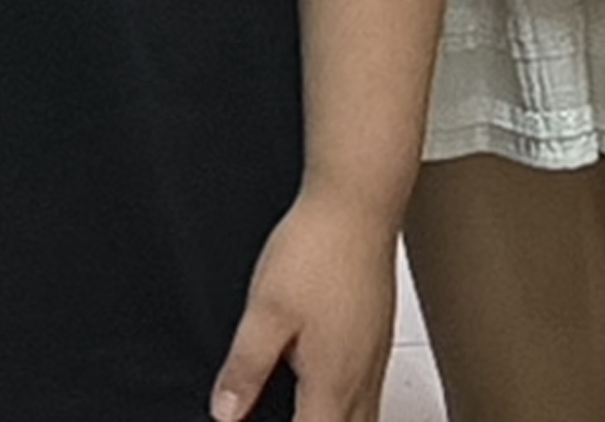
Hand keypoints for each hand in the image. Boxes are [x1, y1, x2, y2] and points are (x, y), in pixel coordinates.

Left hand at [209, 178, 396, 421]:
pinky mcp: (378, 334)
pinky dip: (349, 404)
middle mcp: (362, 376)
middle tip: (288, 417)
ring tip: (306, 412)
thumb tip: (226, 413)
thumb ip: (245, 367)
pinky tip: (327, 385)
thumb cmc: (318, 249)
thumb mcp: (265, 311)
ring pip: (365, 417)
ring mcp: (376, 356)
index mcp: (332, 380)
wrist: (358, 203)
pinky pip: (369, 389)